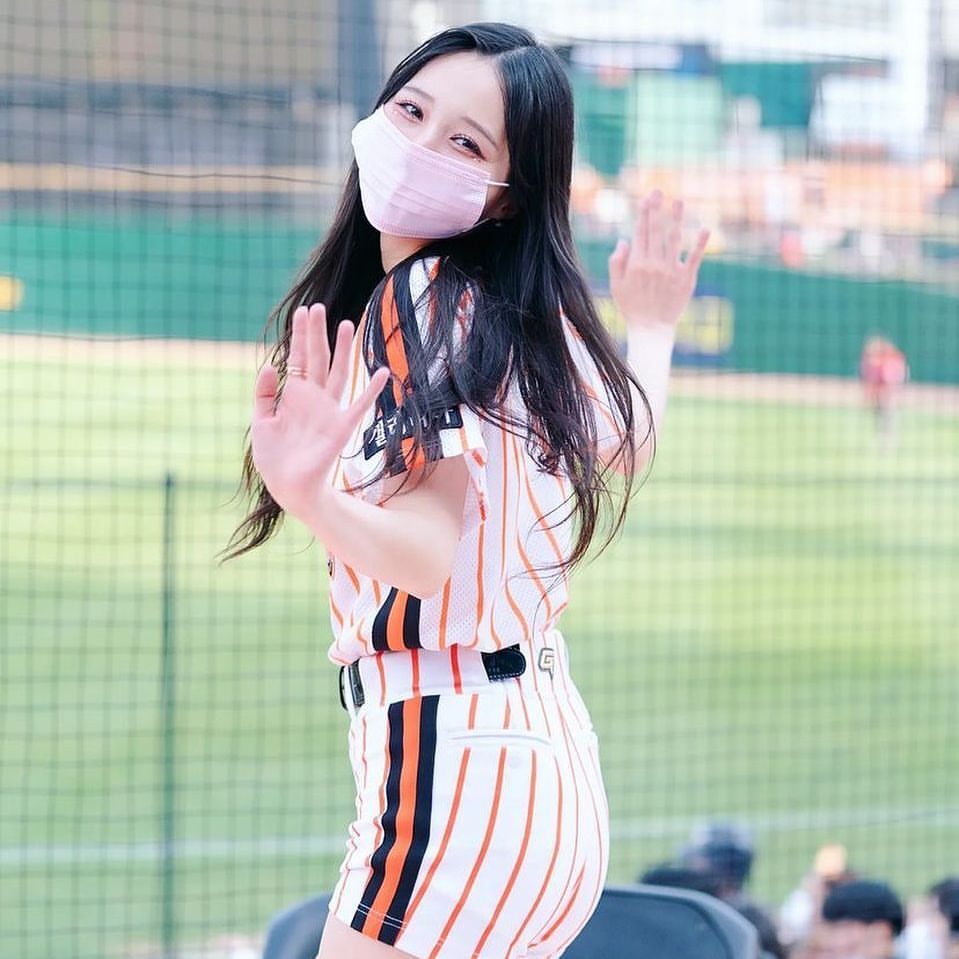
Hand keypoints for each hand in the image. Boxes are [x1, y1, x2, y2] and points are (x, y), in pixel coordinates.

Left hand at [250, 303, 390, 522]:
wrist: (289, 487)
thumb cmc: (275, 459)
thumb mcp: (261, 423)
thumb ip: (264, 395)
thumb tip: (269, 365)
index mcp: (294, 395)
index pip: (298, 358)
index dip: (299, 335)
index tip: (302, 312)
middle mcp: (314, 398)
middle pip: (317, 358)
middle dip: (317, 333)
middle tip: (318, 307)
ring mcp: (329, 410)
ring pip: (338, 373)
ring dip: (342, 350)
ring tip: (345, 324)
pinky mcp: (341, 427)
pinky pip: (359, 405)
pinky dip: (372, 390)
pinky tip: (383, 372)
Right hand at [608, 189, 709, 333]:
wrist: (651, 329)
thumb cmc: (632, 307)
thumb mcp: (617, 286)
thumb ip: (617, 262)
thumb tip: (624, 239)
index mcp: (637, 264)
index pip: (640, 232)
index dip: (644, 212)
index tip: (647, 197)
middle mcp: (654, 264)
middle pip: (656, 231)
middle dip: (657, 209)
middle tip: (659, 190)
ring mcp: (671, 271)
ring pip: (674, 239)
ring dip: (676, 218)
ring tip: (679, 201)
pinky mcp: (686, 279)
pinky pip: (694, 258)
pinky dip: (699, 243)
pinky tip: (704, 228)